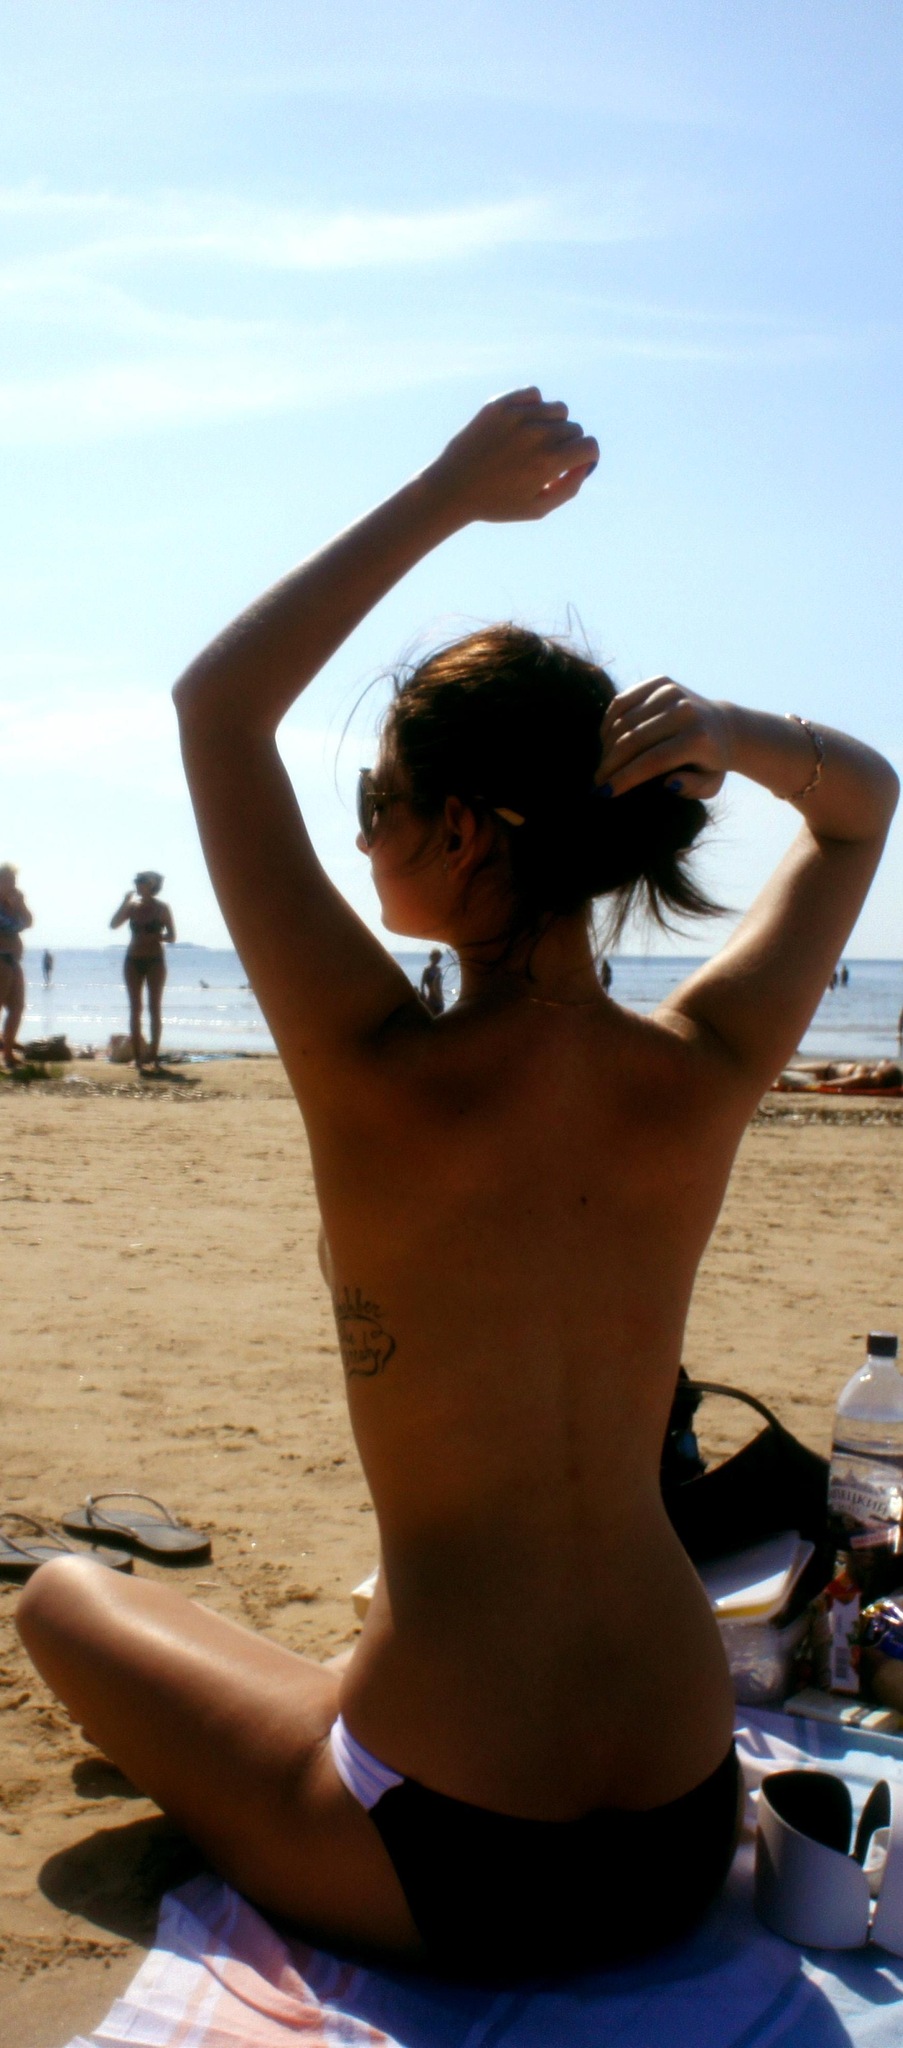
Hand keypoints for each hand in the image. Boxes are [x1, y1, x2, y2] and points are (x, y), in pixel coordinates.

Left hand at [426, 388, 598, 524]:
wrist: (451, 489)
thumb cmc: (496, 503)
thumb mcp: (538, 508)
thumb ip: (569, 488)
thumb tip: (585, 464)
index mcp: (548, 462)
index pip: (589, 446)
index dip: (586, 457)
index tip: (574, 464)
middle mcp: (536, 435)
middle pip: (574, 429)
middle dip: (567, 446)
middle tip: (545, 460)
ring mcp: (517, 416)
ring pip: (558, 409)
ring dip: (554, 424)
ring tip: (536, 440)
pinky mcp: (500, 404)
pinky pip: (534, 394)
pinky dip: (535, 406)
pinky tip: (523, 423)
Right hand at [596, 678, 730, 799]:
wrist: (723, 725)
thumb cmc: (710, 764)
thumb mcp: (709, 784)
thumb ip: (692, 788)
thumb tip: (669, 783)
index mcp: (699, 738)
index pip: (653, 760)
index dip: (625, 778)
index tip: (605, 793)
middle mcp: (685, 710)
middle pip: (635, 740)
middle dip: (610, 764)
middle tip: (597, 781)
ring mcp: (672, 692)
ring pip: (624, 721)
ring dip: (606, 746)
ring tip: (603, 765)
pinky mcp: (660, 681)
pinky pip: (622, 702)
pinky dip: (609, 723)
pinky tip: (605, 741)